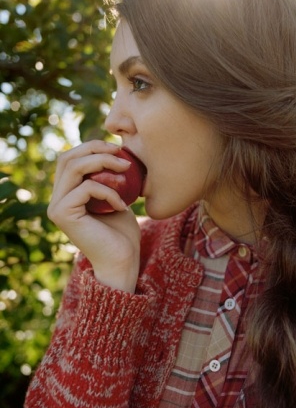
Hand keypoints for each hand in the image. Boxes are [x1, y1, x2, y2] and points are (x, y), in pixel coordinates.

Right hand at [47, 141, 140, 291]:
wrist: (122, 260)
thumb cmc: (122, 232)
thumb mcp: (116, 197)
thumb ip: (106, 178)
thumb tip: (111, 151)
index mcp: (66, 193)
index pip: (71, 158)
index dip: (93, 146)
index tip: (119, 148)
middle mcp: (56, 199)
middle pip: (68, 158)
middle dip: (96, 149)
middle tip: (123, 154)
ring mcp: (57, 207)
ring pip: (74, 167)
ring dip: (104, 163)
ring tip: (126, 172)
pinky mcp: (63, 214)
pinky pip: (86, 188)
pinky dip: (109, 191)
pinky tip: (122, 205)